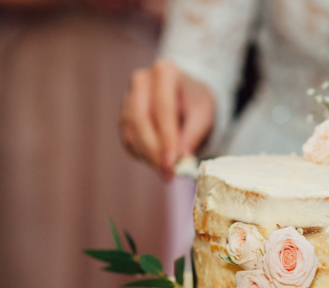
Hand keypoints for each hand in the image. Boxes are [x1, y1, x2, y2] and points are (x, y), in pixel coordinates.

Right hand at [120, 60, 214, 180]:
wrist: (186, 96)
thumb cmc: (196, 102)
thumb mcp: (204, 114)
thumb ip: (193, 134)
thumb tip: (181, 158)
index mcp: (164, 72)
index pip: (163, 109)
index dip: (166, 138)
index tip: (172, 162)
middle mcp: (141, 81)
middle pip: (141, 120)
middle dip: (154, 151)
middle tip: (168, 173)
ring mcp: (129, 98)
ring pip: (132, 132)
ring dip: (148, 156)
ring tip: (167, 172)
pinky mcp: (124, 116)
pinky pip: (129, 139)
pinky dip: (142, 155)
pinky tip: (158, 163)